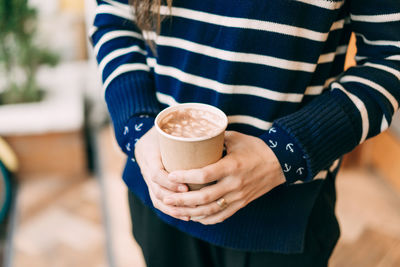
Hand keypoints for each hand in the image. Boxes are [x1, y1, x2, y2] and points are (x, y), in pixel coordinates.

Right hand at [134, 127, 189, 220]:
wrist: (146, 136)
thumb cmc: (163, 129)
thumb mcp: (171, 127)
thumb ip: (188, 130)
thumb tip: (216, 132)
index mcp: (149, 153)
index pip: (155, 173)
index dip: (169, 182)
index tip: (185, 187)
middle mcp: (146, 168)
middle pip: (157, 190)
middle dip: (175, 199)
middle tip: (195, 202)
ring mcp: (147, 179)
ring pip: (157, 199)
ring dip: (174, 208)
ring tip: (192, 213)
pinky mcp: (152, 186)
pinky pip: (158, 202)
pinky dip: (171, 210)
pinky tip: (186, 216)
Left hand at [163, 131, 285, 224]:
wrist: (279, 163)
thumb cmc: (255, 147)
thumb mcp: (235, 138)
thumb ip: (214, 139)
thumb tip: (193, 136)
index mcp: (232, 166)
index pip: (205, 175)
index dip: (186, 176)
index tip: (171, 175)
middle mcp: (235, 184)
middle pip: (204, 197)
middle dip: (182, 200)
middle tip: (166, 198)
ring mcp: (238, 196)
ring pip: (211, 210)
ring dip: (190, 212)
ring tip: (174, 210)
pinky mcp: (242, 204)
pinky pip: (222, 215)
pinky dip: (206, 218)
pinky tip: (194, 217)